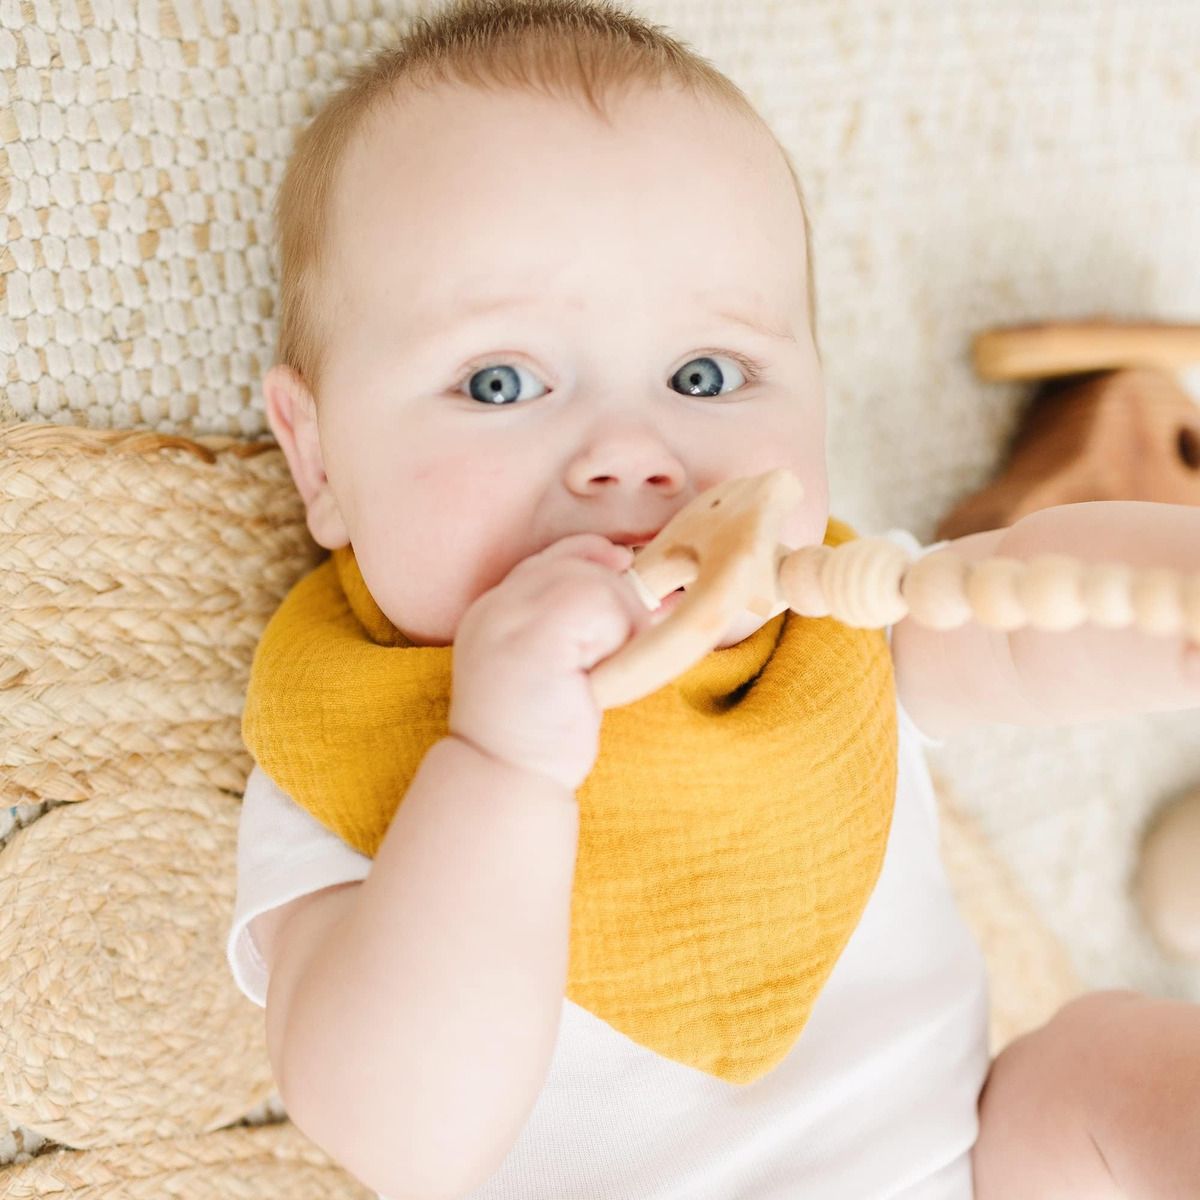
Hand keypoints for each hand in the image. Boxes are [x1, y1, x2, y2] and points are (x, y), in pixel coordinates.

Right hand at [448, 534, 654, 790]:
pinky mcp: (533, 635)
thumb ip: (588, 629)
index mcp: (495, 612)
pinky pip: (598, 603)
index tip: (625, 570)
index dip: (593, 557)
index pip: (550, 558)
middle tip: (622, 650)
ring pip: (595, 581)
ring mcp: (509, 617)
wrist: (505, 778)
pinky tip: (604, 672)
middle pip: (577, 563)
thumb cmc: (540, 736)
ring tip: (608, 670)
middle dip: (618, 599)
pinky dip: (618, 633)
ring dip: (622, 623)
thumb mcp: (564, 670)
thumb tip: (657, 596)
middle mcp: (495, 606)